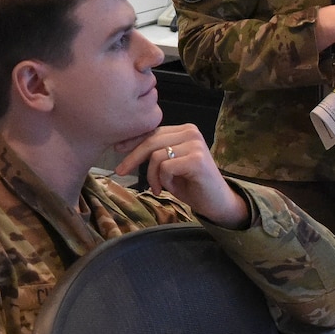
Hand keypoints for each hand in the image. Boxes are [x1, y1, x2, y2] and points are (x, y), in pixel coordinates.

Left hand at [115, 124, 245, 227]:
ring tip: (159, 188)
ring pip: (156, 156)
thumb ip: (154, 152)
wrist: (217, 203)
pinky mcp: (196, 159)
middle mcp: (191, 132)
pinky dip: (163, 181)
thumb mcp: (169, 165)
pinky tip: (171, 188)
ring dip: (152, 176)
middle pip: (151, 141)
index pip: (153, 132)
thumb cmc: (191, 185)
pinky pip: (165, 167)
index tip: (118, 149)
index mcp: (184, 130)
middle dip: (133, 157)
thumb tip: (124, 145)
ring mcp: (195, 144)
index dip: (133, 140)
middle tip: (120, 171)